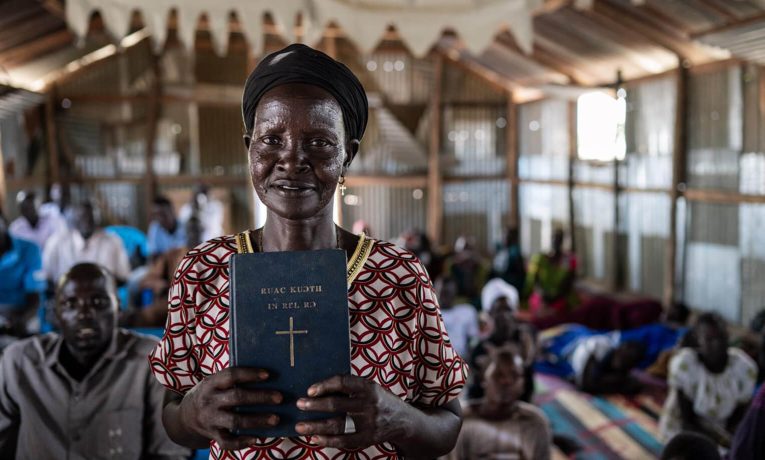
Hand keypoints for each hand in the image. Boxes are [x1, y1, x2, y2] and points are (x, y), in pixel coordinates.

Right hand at [178, 367, 282, 450]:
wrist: (183, 418)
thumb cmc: (208, 395)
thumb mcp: (213, 382)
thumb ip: (230, 380)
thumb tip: (265, 376)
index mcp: (210, 383)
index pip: (230, 375)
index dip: (249, 374)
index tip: (267, 375)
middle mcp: (209, 401)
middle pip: (237, 397)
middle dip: (260, 397)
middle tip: (279, 398)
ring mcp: (210, 419)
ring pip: (235, 421)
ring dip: (257, 420)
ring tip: (275, 419)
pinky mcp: (212, 435)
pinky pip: (227, 442)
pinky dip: (242, 442)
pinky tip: (257, 438)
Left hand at [295, 374, 409, 449]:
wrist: (403, 421)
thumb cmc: (380, 400)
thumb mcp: (371, 387)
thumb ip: (351, 386)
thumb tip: (319, 387)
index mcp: (368, 387)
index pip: (343, 383)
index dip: (325, 385)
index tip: (310, 390)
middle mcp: (369, 404)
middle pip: (336, 404)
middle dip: (314, 405)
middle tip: (299, 404)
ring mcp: (368, 423)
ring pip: (337, 425)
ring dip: (316, 426)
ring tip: (300, 426)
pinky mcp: (368, 439)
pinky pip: (344, 441)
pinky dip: (328, 440)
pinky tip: (315, 438)